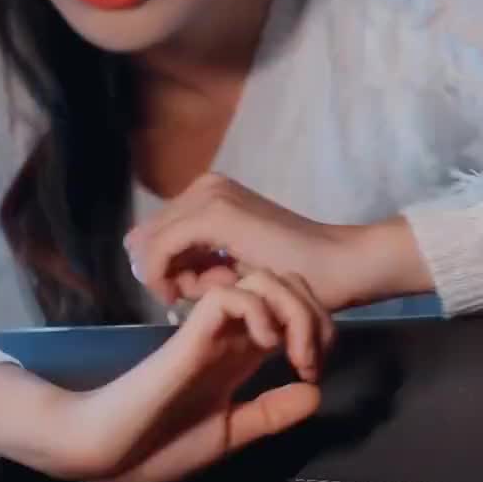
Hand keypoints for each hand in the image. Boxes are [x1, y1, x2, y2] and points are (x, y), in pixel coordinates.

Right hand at [0, 270, 332, 481]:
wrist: (105, 452)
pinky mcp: (189, 335)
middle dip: (312, 311)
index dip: (314, 329)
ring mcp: (208, 332)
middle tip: (313, 354)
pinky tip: (266, 343)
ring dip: (291, 306)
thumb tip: (315, 392)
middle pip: (282, 286)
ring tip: (293, 349)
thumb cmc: (155, 449)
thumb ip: (269, 414)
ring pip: (261, 279)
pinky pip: (230, 296)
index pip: (287, 315)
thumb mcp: (229, 434)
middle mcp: (227, 336)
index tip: (315, 369)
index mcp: (237, 357)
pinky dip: (258, 310)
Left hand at [123, 173, 431, 313]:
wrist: (338, 265)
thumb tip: (150, 264)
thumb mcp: (230, 265)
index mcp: (208, 194)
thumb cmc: (294, 272)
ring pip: (149, 245)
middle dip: (163, 272)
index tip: (185, 293)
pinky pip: (159, 251)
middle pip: (144, 238)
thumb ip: (193, 262)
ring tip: (217, 288)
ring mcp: (208, 194)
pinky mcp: (213, 214)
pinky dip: (165, 278)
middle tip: (205, 291)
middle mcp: (204, 185)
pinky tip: (193, 296)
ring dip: (172, 276)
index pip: (151, 233)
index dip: (159, 269)